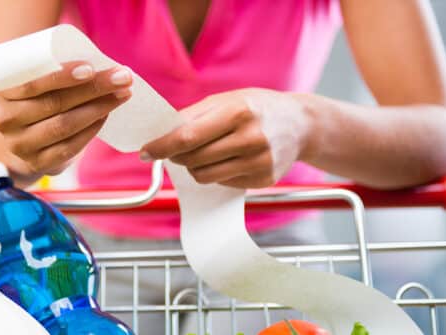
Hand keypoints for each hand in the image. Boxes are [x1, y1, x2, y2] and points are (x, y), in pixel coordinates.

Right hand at [0, 62, 132, 176]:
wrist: (19, 141)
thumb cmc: (35, 101)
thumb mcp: (34, 84)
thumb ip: (53, 72)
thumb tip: (99, 61)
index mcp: (2, 94)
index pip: (32, 85)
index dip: (62, 77)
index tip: (91, 68)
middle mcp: (6, 121)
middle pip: (54, 104)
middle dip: (93, 89)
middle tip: (121, 77)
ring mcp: (21, 145)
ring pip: (64, 126)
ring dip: (98, 108)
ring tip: (121, 94)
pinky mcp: (38, 163)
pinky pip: (69, 147)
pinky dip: (91, 130)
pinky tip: (105, 116)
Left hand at [140, 89, 312, 187]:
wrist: (301, 124)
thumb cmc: (256, 108)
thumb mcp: (226, 100)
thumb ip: (192, 116)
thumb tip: (159, 133)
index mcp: (238, 112)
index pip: (188, 137)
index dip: (161, 146)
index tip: (144, 151)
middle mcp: (251, 138)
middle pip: (193, 159)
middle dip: (175, 156)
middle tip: (172, 150)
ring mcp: (259, 162)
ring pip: (204, 175)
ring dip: (193, 166)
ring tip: (201, 153)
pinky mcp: (263, 180)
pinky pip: (221, 183)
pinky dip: (215, 172)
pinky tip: (226, 159)